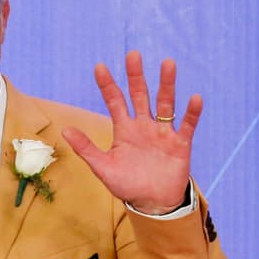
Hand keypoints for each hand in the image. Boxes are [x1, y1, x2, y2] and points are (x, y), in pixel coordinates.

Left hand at [62, 50, 201, 213]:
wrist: (153, 203)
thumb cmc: (127, 185)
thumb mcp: (103, 167)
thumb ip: (86, 148)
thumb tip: (64, 129)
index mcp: (125, 130)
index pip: (115, 101)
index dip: (107, 85)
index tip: (99, 67)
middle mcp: (144, 125)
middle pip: (140, 95)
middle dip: (136, 76)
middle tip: (132, 55)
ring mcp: (163, 132)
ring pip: (165, 103)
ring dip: (167, 84)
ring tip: (167, 63)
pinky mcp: (180, 143)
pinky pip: (187, 125)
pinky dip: (192, 113)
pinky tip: (194, 98)